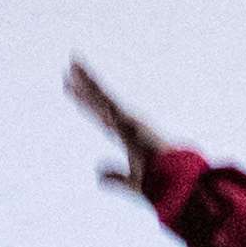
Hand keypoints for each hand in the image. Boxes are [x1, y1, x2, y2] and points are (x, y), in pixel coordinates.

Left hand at [66, 58, 165, 196]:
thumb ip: (115, 178)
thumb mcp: (131, 182)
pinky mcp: (130, 122)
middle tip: (70, 66)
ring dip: (87, 80)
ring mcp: (128, 121)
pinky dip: (94, 94)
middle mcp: (126, 124)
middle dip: (84, 84)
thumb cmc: (158, 183)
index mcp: (125, 136)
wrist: (176, 182)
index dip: (85, 102)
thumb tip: (98, 174)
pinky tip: (80, 81)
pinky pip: (108, 105)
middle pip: (99, 100)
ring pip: (102, 97)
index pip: (100, 115)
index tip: (70, 89)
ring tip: (73, 64)